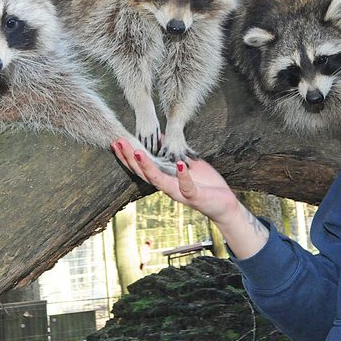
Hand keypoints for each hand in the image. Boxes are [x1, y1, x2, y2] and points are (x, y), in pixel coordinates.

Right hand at [112, 138, 239, 223]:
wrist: (224, 204)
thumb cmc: (204, 183)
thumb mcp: (185, 163)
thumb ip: (171, 152)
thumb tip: (158, 136)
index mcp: (164, 178)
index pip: (140, 168)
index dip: (127, 156)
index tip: (116, 142)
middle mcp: (167, 187)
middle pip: (143, 173)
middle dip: (130, 158)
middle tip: (119, 142)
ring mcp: (179, 193)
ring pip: (159, 181)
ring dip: (148, 167)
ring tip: (138, 153)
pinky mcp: (194, 196)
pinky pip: (187, 187)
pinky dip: (183, 177)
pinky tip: (180, 165)